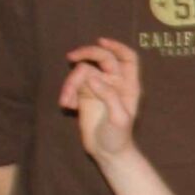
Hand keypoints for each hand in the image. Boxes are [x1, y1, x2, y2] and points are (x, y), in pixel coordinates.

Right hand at [59, 38, 141, 158]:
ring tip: (65, 102)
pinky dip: (67, 93)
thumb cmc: (118, 136)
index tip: (101, 42)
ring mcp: (98, 87)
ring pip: (82, 72)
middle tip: (70, 57)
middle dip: (87, 53)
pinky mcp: (84, 95)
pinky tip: (67, 107)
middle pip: (103, 57)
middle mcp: (114, 83)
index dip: (117, 47)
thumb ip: (109, 96)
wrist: (107, 152)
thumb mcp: (119, 118)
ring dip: (70, 84)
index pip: (128, 58)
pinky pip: (72, 85)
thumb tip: (92, 76)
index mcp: (129, 86)